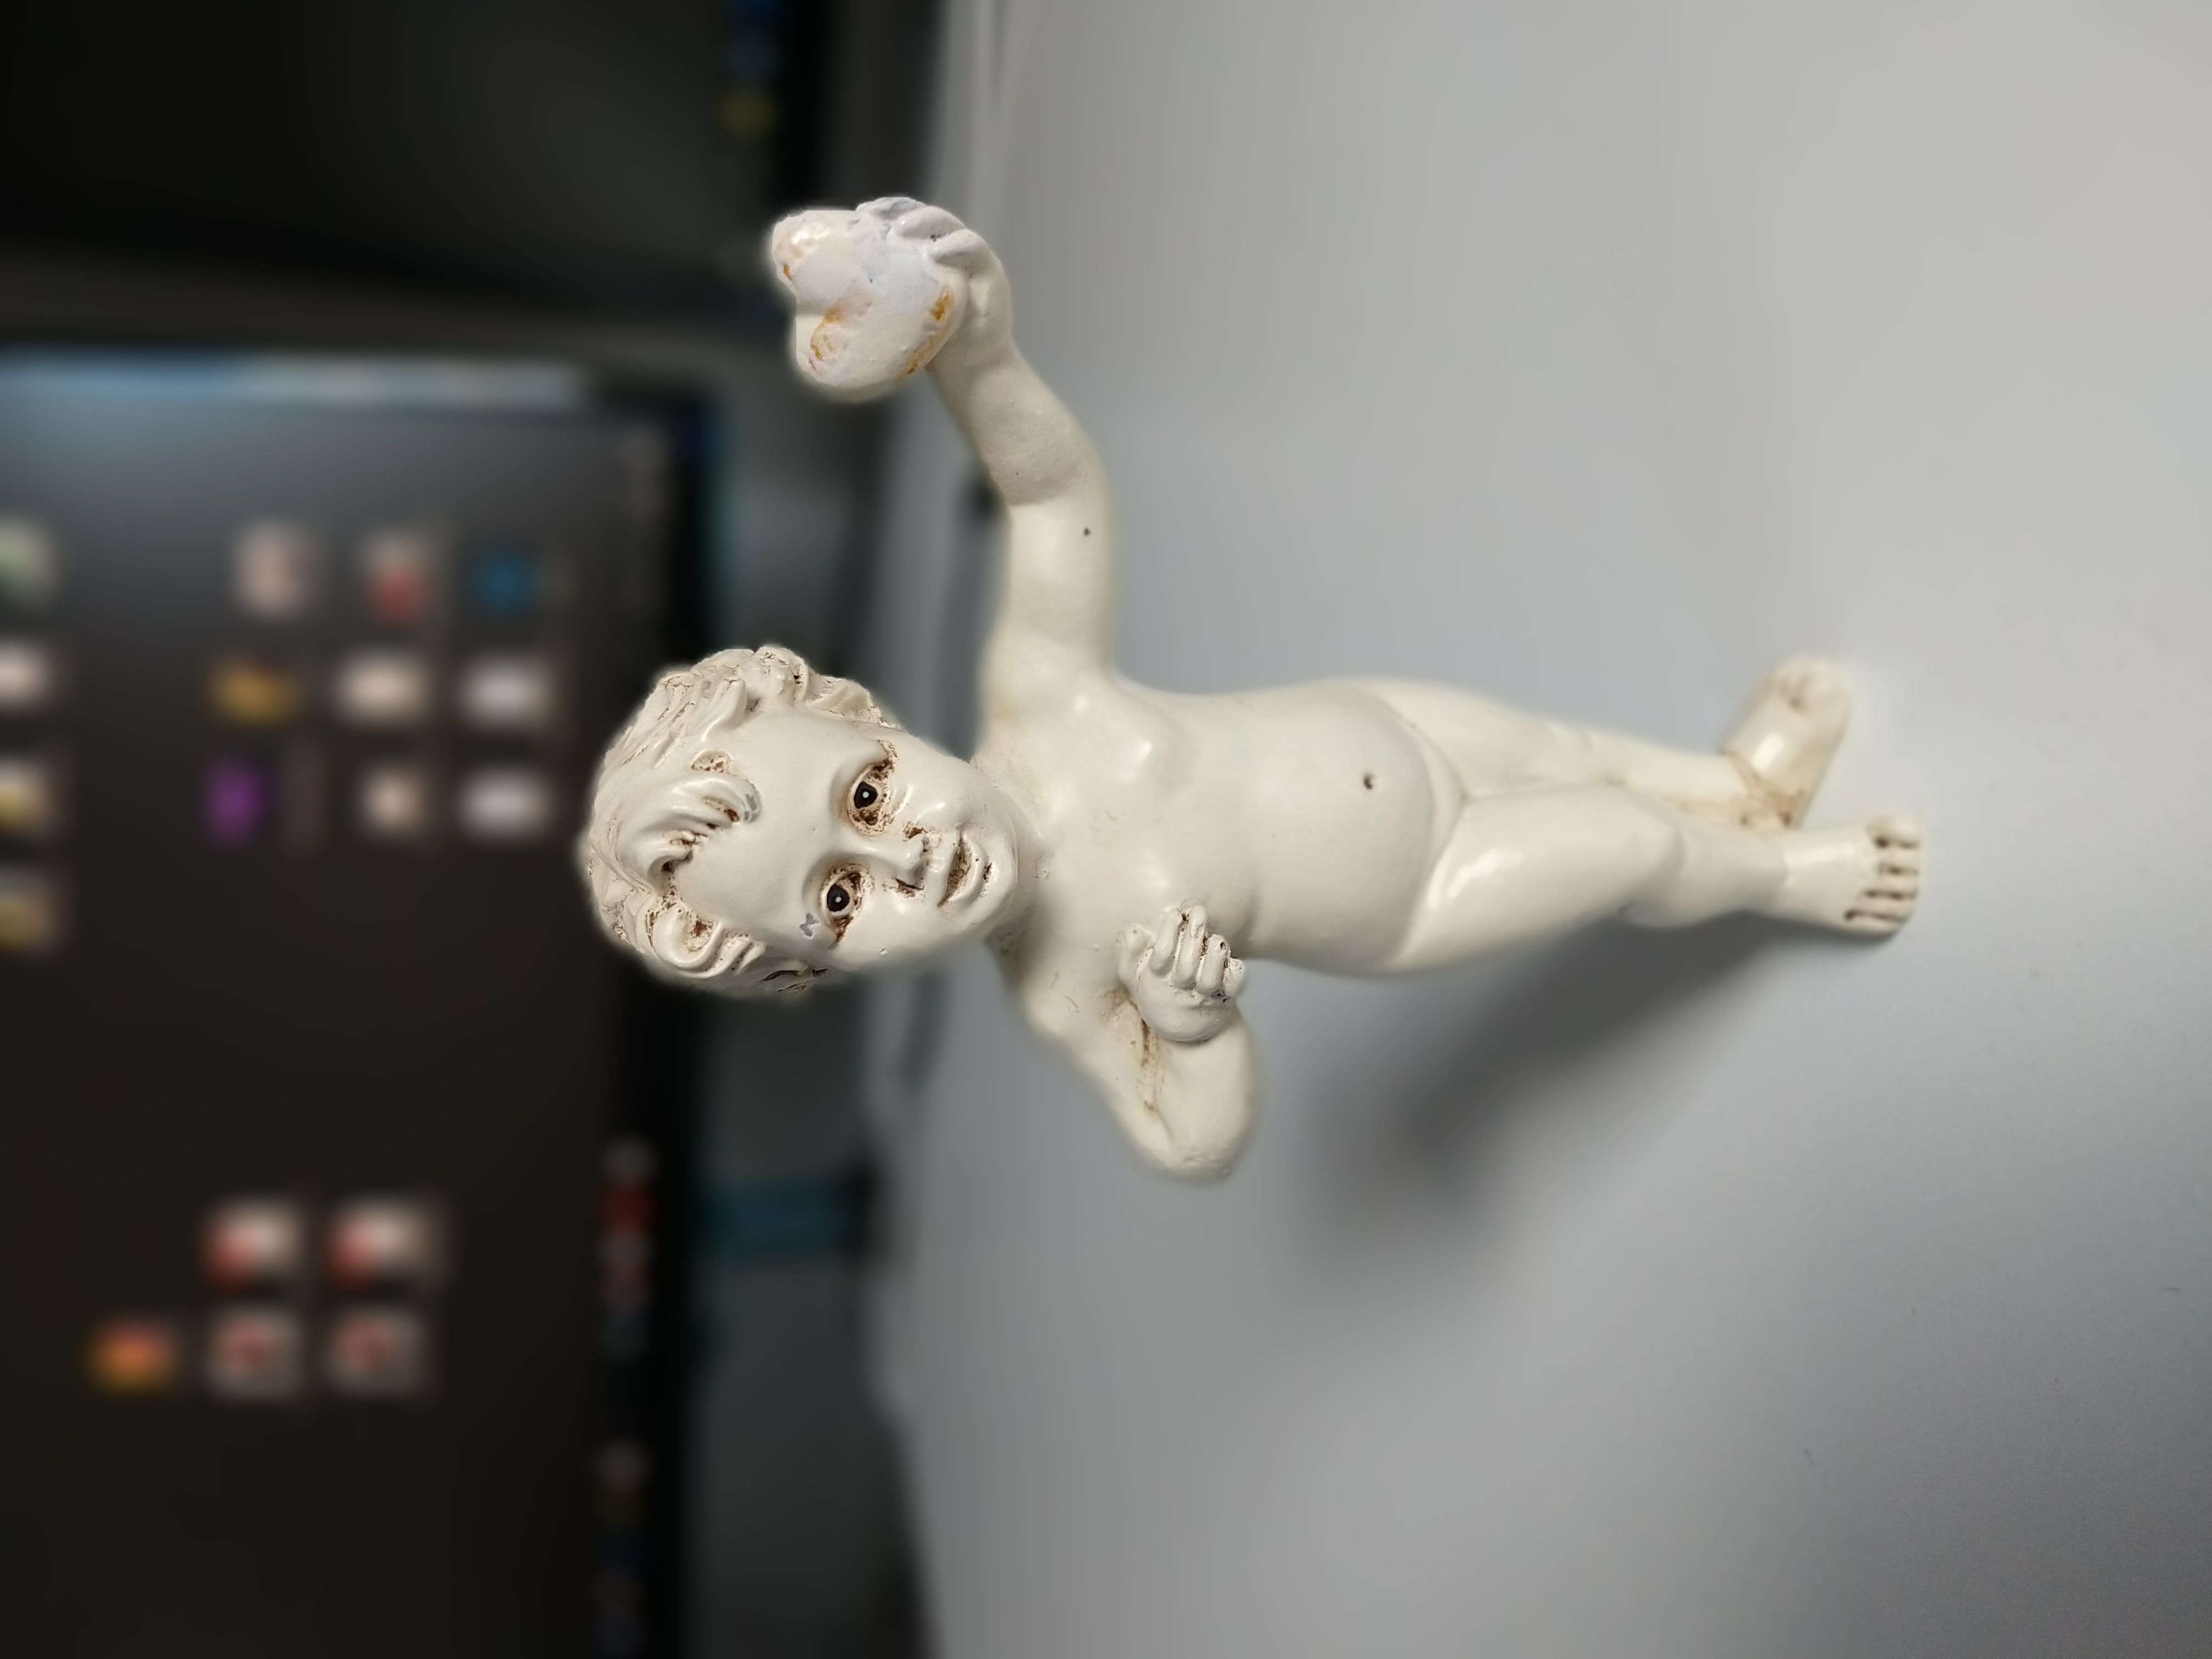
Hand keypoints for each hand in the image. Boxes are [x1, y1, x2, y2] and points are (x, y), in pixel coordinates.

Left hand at [768, 197, 1007, 401]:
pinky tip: (937, 254)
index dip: (883, 210)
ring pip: (947, 225)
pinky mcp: (989, 270)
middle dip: (899, 212)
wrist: (969, 371)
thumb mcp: (889, 320)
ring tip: (901, 233)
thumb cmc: (928, 346)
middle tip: (876, 221)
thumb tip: (796, 304)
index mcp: (922, 253)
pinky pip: (972, 248)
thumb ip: (863, 304)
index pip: (903, 219)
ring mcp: (968, 257)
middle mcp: (945, 248)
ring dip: (923, 222)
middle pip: (923, 215)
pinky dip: (955, 247)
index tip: (860, 214)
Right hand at [1118, 904, 1247, 1044]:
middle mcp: (1180, 990)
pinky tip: (1231, 958)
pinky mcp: (1224, 1000)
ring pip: (1209, 980)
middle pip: (1186, 966)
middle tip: (1198, 911)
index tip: (1175, 913)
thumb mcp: (1134, 978)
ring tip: (1215, 937)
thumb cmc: (1158, 994)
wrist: (1184, 1034)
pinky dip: (1235, 973)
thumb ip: (1130, 955)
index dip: (1168, 933)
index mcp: (1156, 981)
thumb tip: (1133, 931)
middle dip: (1193, 936)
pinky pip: (1232, 988)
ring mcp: (1203, 997)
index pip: (1161, 957)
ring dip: (1213, 957)